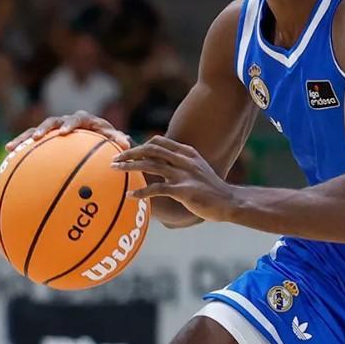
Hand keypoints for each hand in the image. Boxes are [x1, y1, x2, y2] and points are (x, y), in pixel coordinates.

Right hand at [5, 110, 131, 150]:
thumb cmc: (109, 139)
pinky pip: (31, 142)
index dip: (71, 124)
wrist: (98, 136)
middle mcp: (67, 122)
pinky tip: (7, 153)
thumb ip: (119, 140)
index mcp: (85, 120)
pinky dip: (20, 146)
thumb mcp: (116, 140)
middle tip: (40, 137)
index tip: (66, 132)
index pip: (78, 119)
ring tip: (11, 147)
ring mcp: (55, 129)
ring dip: (25, 138)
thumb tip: (125, 144)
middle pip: (53, 121)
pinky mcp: (46, 138)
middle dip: (46, 128)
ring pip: (37, 131)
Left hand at [111, 136, 236, 221]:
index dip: (140, 144)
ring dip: (130, 166)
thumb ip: (182, 164)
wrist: (229, 201)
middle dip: (130, 152)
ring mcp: (184, 174)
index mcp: (187, 153)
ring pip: (150, 165)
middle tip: (115, 158)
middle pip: (151, 149)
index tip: (127, 150)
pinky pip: (157, 189)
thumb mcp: (198, 169)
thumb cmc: (212, 189)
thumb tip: (163, 165)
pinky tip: (130, 195)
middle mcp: (184, 160)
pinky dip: (141, 191)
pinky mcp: (183, 190)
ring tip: (116, 170)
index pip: (159, 141)